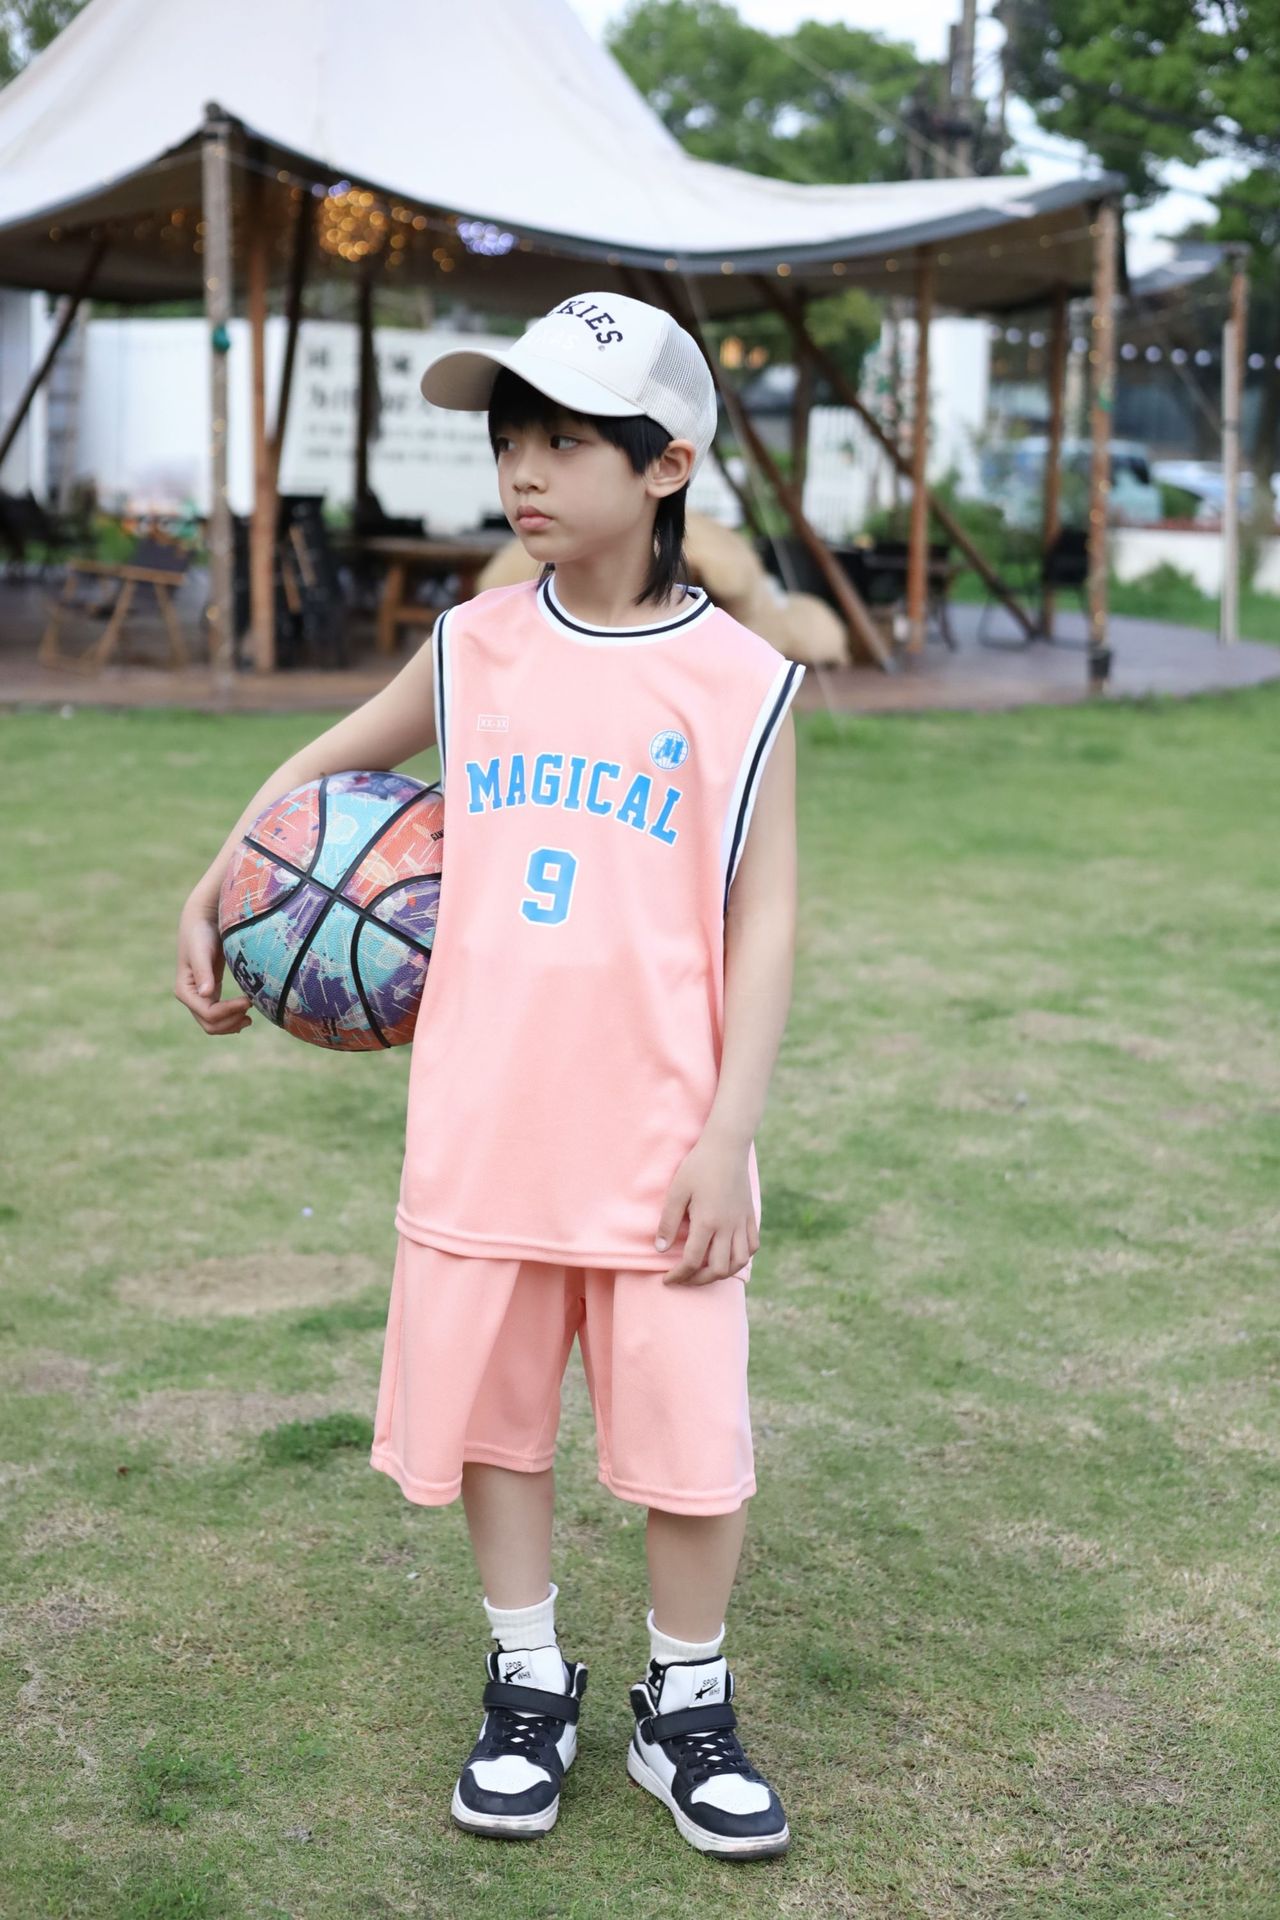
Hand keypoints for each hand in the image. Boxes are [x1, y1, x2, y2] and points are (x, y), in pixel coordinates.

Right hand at [174, 894, 252, 1035]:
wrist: (202, 921)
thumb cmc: (201, 933)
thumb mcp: (201, 951)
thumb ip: (203, 971)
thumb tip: (206, 994)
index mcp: (185, 990)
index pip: (209, 1013)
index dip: (229, 1011)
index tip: (249, 1000)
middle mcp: (190, 997)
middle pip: (210, 1024)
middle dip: (231, 1022)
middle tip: (251, 1011)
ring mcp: (199, 997)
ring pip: (214, 1024)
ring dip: (231, 1025)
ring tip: (250, 1018)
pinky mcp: (210, 993)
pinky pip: (219, 1015)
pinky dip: (231, 1018)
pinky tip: (244, 1014)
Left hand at [654, 1130, 758, 1285]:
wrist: (726, 1147)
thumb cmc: (698, 1166)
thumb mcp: (677, 1192)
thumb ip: (668, 1222)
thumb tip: (660, 1248)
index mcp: (707, 1222)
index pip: (693, 1261)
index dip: (679, 1275)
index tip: (667, 1280)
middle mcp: (728, 1227)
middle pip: (719, 1269)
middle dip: (700, 1280)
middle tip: (685, 1278)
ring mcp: (742, 1222)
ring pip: (739, 1262)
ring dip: (723, 1272)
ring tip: (707, 1271)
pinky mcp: (750, 1215)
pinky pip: (752, 1246)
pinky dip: (742, 1257)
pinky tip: (729, 1255)